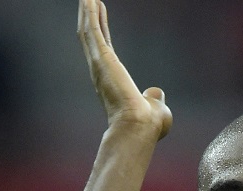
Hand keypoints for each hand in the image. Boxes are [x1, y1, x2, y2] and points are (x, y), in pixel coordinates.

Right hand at [78, 0, 171, 139]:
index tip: (100, 15)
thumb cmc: (148, 124)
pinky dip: (89, 13)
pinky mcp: (101, 58)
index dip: (102, 30)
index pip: (105, 48)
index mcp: (113, 80)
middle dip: (89, 16)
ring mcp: (99, 64)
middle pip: (92, 37)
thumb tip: (155, 93)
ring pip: (88, 31)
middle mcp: (101, 71)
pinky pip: (92, 30)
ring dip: (86, 11)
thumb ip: (153, 97)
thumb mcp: (155, 106)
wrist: (140, 127)